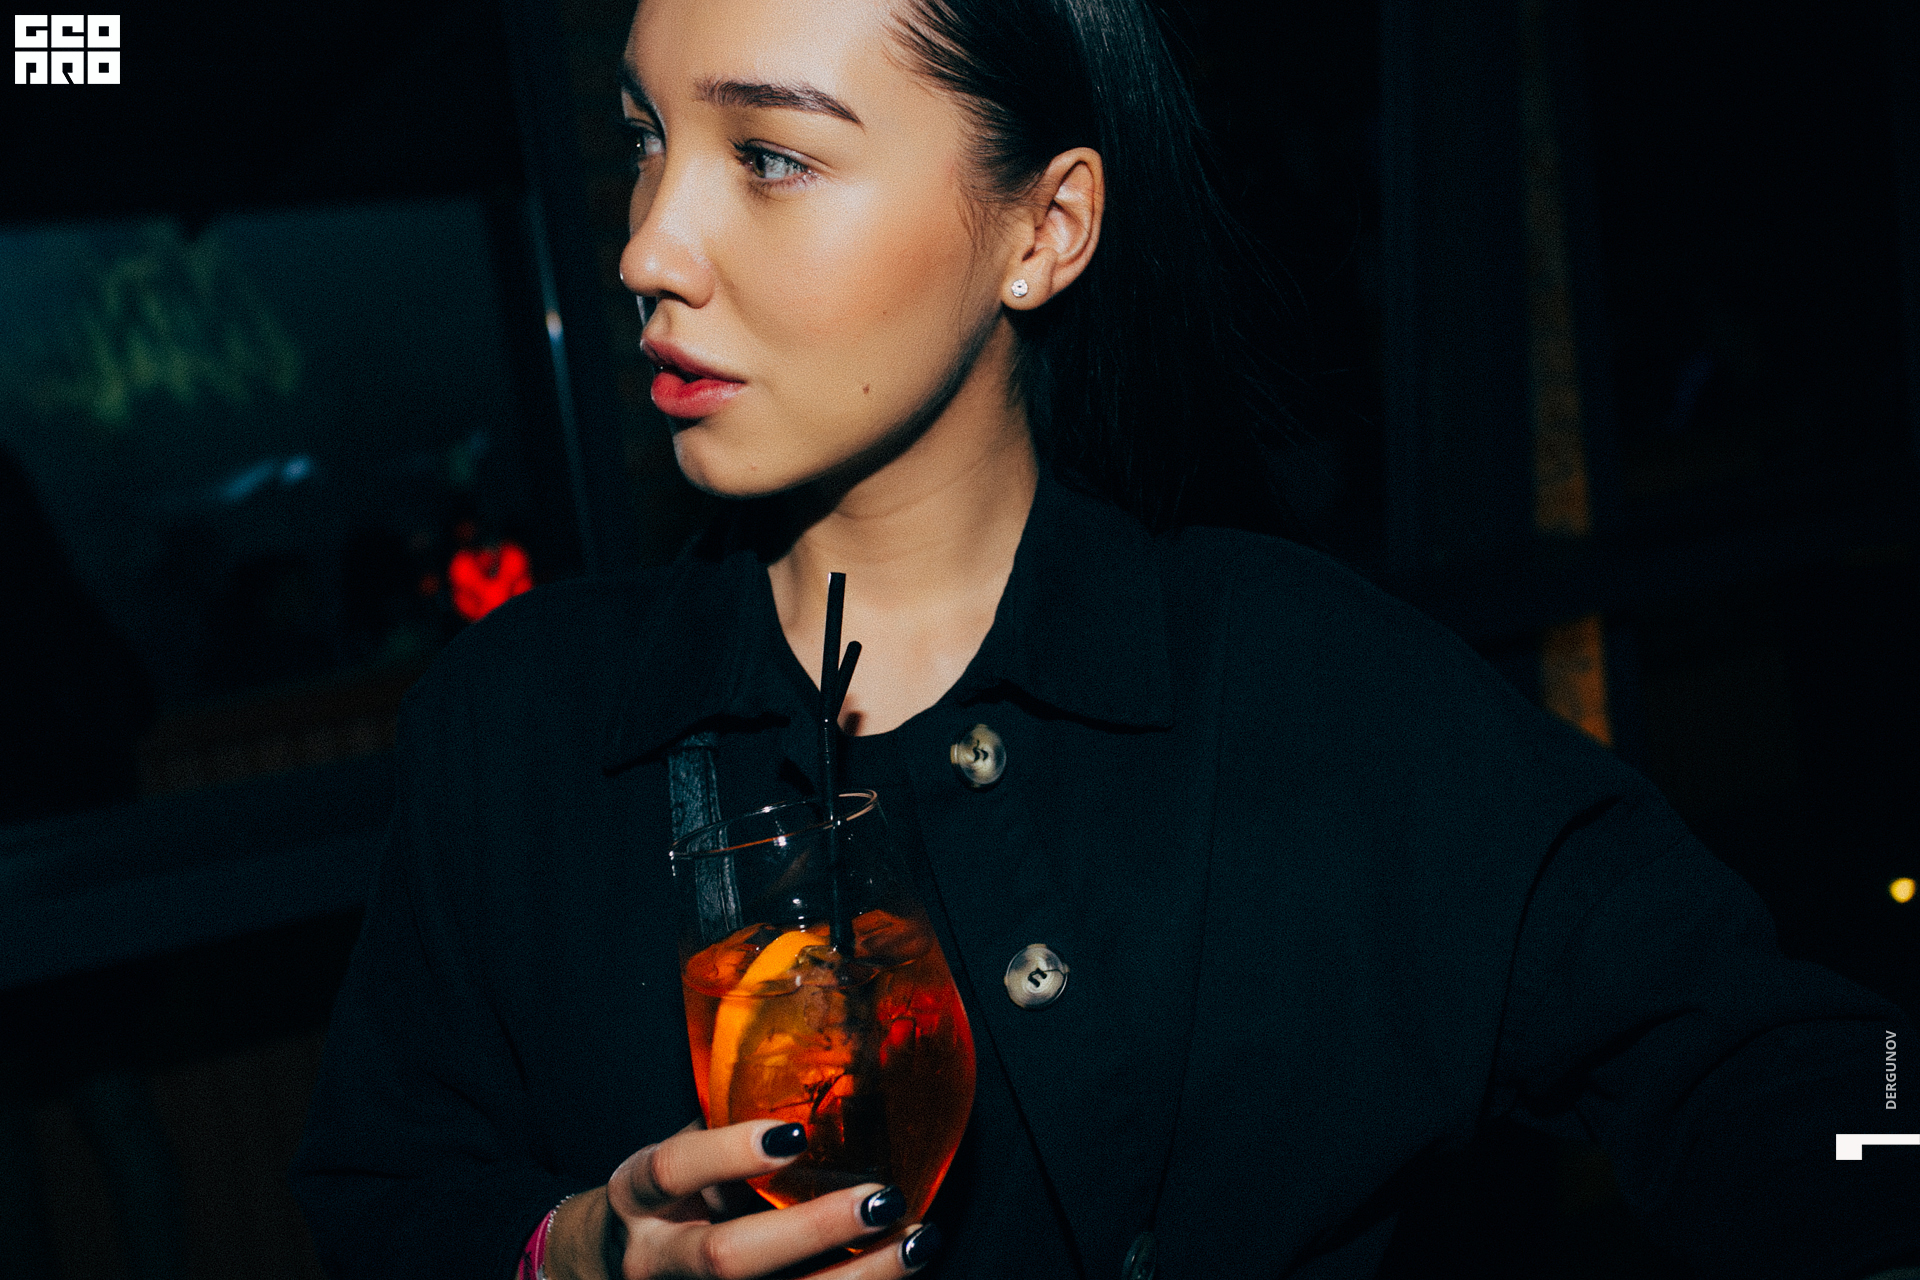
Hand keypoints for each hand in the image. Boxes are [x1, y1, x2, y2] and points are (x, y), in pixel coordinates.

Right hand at [543, 1119, 940, 1279]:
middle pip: (726, 1258)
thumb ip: (731, 1125)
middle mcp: (654, 1259)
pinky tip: (902, 1267)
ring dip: (857, 1278)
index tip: (794, 1134)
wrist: (612, 1268)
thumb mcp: (682, 1155)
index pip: (673, 1170)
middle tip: (882, 1198)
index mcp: (638, 1196)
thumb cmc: (669, 1197)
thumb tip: (828, 1066)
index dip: (729, 1152)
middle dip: (811, 1231)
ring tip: (917, 1240)